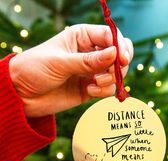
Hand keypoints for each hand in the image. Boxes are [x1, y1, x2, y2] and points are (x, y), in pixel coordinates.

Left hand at [9, 24, 133, 116]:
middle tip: (111, 73)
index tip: (122, 59)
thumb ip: (88, 61)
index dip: (120, 46)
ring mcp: (92, 71)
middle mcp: (90, 53)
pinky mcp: (92, 88)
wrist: (23, 95)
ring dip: (110, 80)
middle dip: (119, 65)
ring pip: (116, 73)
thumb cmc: (35, 69)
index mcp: (83, 37)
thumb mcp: (60, 62)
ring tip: (94, 84)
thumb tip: (115, 53)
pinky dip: (103, 91)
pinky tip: (89, 91)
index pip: (110, 36)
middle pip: (119, 55)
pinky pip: (108, 89)